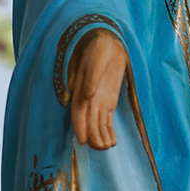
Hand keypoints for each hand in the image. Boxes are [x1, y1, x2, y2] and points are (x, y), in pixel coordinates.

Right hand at [68, 29, 127, 149]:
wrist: (108, 42)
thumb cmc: (99, 47)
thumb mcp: (96, 58)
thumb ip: (91, 76)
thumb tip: (86, 95)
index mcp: (82, 90)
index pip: (78, 113)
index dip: (80, 127)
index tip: (83, 141)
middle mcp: (89, 99)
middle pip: (88, 122)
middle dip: (93, 136)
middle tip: (101, 148)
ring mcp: (99, 101)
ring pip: (98, 123)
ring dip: (101, 136)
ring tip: (107, 147)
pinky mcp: (108, 100)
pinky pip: (107, 119)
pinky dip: (108, 130)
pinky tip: (112, 142)